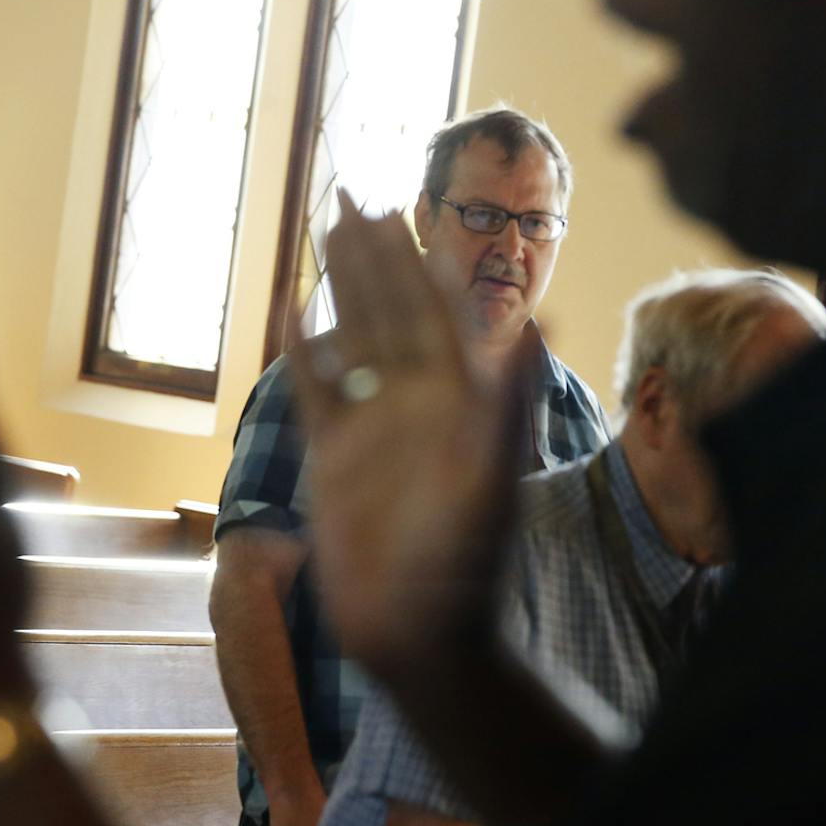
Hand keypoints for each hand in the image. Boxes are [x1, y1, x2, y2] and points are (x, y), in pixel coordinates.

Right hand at [285, 194, 530, 689]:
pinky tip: (290, 307)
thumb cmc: (465, 563)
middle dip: (370, 251)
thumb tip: (535, 320)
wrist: (420, 635)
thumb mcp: (493, 477)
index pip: (434, 308)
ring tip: (323, 228)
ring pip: (354, 335)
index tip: (398, 203)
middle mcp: (417, 401)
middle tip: (346, 190)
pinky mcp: (336, 458)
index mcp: (458, 396)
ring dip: (339, 283)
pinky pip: (317, 388)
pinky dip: (304, 348)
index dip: (416, 256)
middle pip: (390, 308)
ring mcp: (375, 426)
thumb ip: (509, 398)